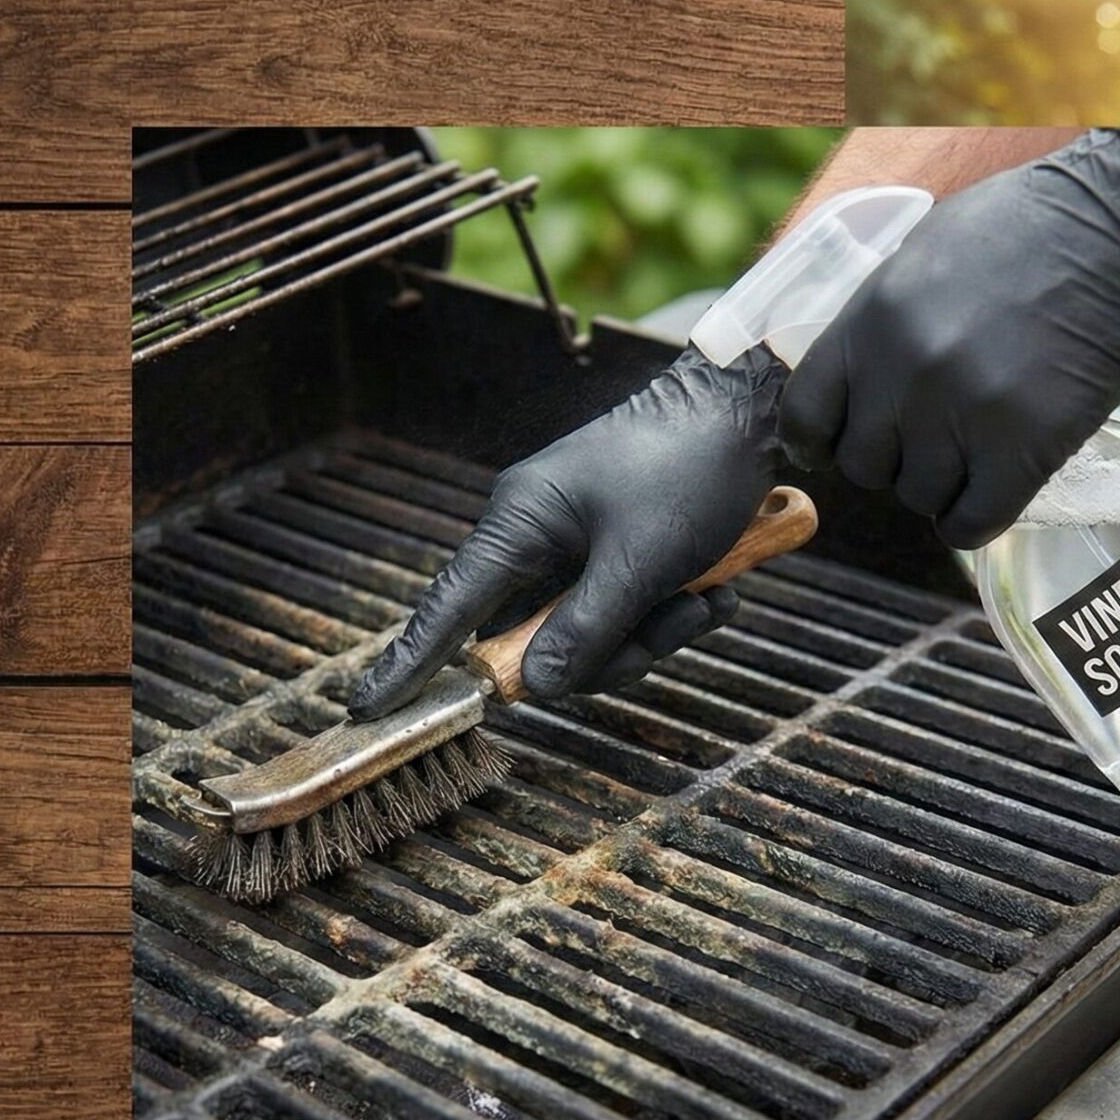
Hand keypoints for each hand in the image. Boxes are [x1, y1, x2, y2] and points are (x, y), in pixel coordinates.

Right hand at [348, 346, 785, 718]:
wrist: (750, 411)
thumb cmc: (688, 469)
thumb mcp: (640, 562)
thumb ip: (585, 631)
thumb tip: (533, 686)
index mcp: (518, 522)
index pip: (448, 606)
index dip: (412, 661)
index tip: (369, 708)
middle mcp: (538, 533)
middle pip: (540, 636)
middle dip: (614, 650)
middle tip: (675, 624)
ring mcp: (581, 542)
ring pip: (596, 631)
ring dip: (660, 630)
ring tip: (710, 597)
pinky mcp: (621, 549)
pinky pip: (632, 610)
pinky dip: (679, 610)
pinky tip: (721, 588)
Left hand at [778, 128, 1119, 547]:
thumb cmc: (1029, 228)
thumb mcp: (923, 255)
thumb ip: (881, 321)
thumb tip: (857, 377)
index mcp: (871, 320)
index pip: (806, 415)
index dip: (822, 441)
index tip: (841, 447)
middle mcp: (906, 372)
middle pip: (864, 467)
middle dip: (895, 460)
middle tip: (936, 439)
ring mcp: (964, 413)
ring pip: (920, 498)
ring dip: (945, 487)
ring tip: (977, 455)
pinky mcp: (1024, 446)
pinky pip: (974, 521)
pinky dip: (979, 519)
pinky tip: (996, 492)